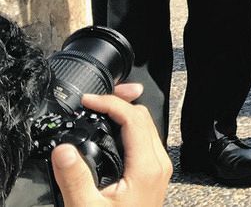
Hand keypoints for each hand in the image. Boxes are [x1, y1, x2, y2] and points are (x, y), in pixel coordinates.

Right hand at [50, 85, 171, 206]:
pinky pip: (145, 141)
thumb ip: (75, 177)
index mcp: (147, 166)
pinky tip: (109, 134)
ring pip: (146, 128)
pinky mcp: (153, 175)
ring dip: (124, 116)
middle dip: (119, 104)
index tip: (88, 101)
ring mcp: (159, 169)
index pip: (133, 119)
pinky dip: (128, 130)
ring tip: (99, 112)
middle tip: (93, 101)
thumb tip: (63, 149)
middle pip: (143, 118)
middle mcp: (159, 163)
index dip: (110, 103)